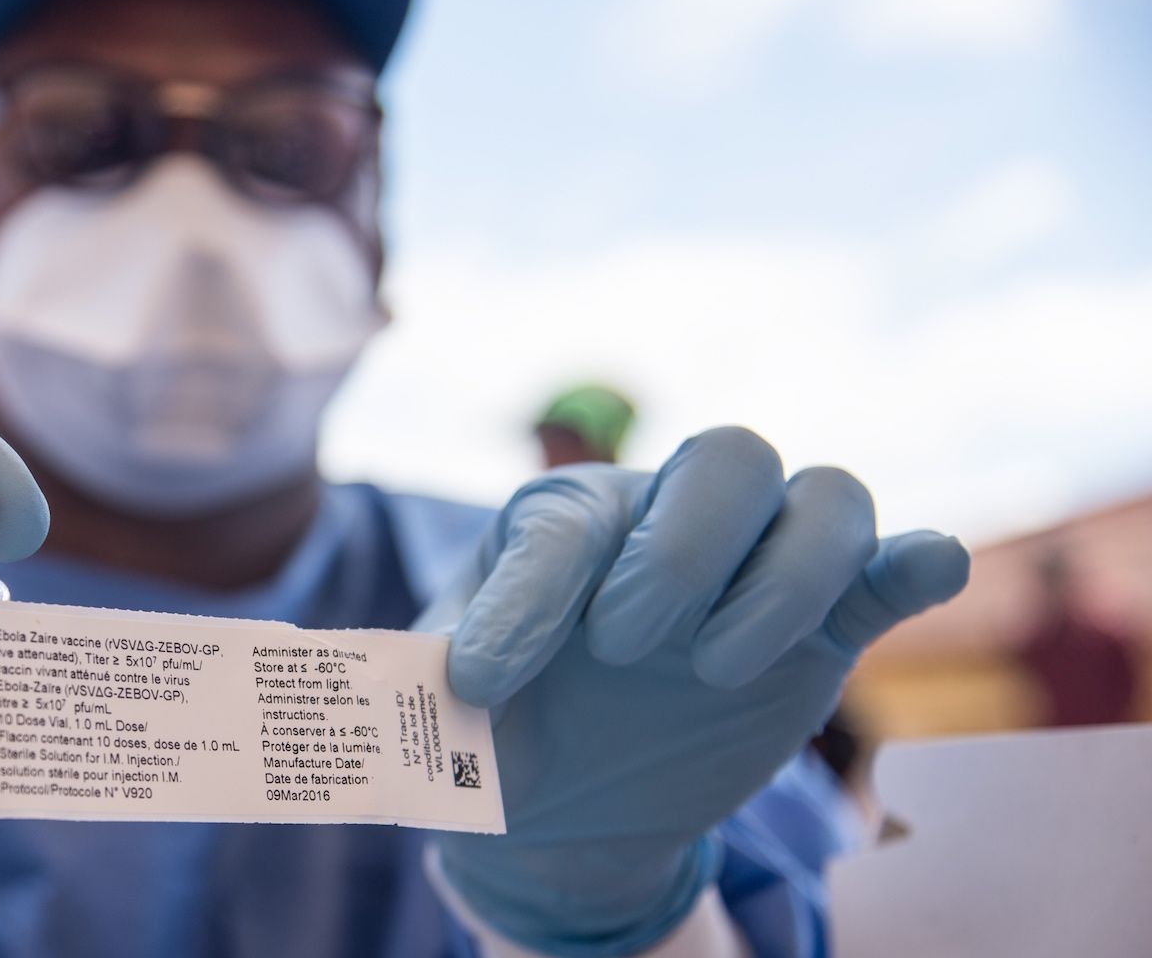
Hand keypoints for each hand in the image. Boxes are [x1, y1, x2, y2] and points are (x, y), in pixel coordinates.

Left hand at [415, 427, 967, 954]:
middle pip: (728, 456)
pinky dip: (916, 559)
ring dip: (780, 579)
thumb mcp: (433, 710)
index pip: (564, 526)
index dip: (525, 602)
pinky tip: (923, 568)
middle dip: (682, 551)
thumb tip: (333, 667)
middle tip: (623, 650)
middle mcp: (669, 519)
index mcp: (565, 524)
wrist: (564, 801)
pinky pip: (892, 562)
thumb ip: (400, 682)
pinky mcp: (829, 628)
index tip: (483, 687)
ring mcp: (758, 567)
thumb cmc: (493, 730)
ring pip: (821, 496)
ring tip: (709, 669)